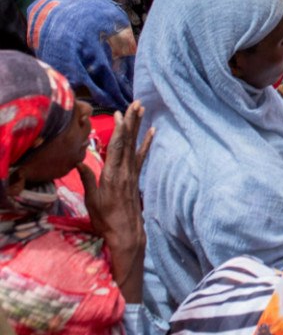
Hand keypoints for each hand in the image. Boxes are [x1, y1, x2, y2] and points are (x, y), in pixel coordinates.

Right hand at [79, 103, 153, 297]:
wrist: (125, 232)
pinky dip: (146, 143)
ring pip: (135, 145)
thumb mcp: (91, 199)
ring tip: (142, 110)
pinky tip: (152, 132)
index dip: (119, 129)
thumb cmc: (104, 218)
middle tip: (136, 103)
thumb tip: (78, 161)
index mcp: (111, 175)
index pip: (116, 147)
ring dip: (138, 127)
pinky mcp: (136, 177)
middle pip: (128, 141)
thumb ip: (87, 178)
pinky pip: (141, 156)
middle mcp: (124, 170)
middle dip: (131, 121)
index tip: (120, 113)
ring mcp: (132, 173)